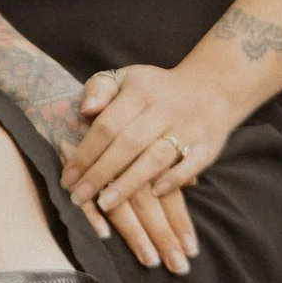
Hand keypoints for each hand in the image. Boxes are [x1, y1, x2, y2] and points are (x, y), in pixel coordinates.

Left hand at [59, 59, 237, 278]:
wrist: (214, 87)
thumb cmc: (156, 89)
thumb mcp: (126, 78)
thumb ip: (100, 89)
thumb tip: (85, 110)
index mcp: (139, 92)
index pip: (107, 125)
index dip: (85, 152)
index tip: (67, 178)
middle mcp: (164, 110)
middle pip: (128, 144)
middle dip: (100, 173)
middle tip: (78, 197)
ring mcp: (188, 128)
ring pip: (156, 157)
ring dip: (130, 183)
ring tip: (105, 204)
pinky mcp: (207, 145)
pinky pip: (191, 165)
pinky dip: (174, 180)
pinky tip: (154, 194)